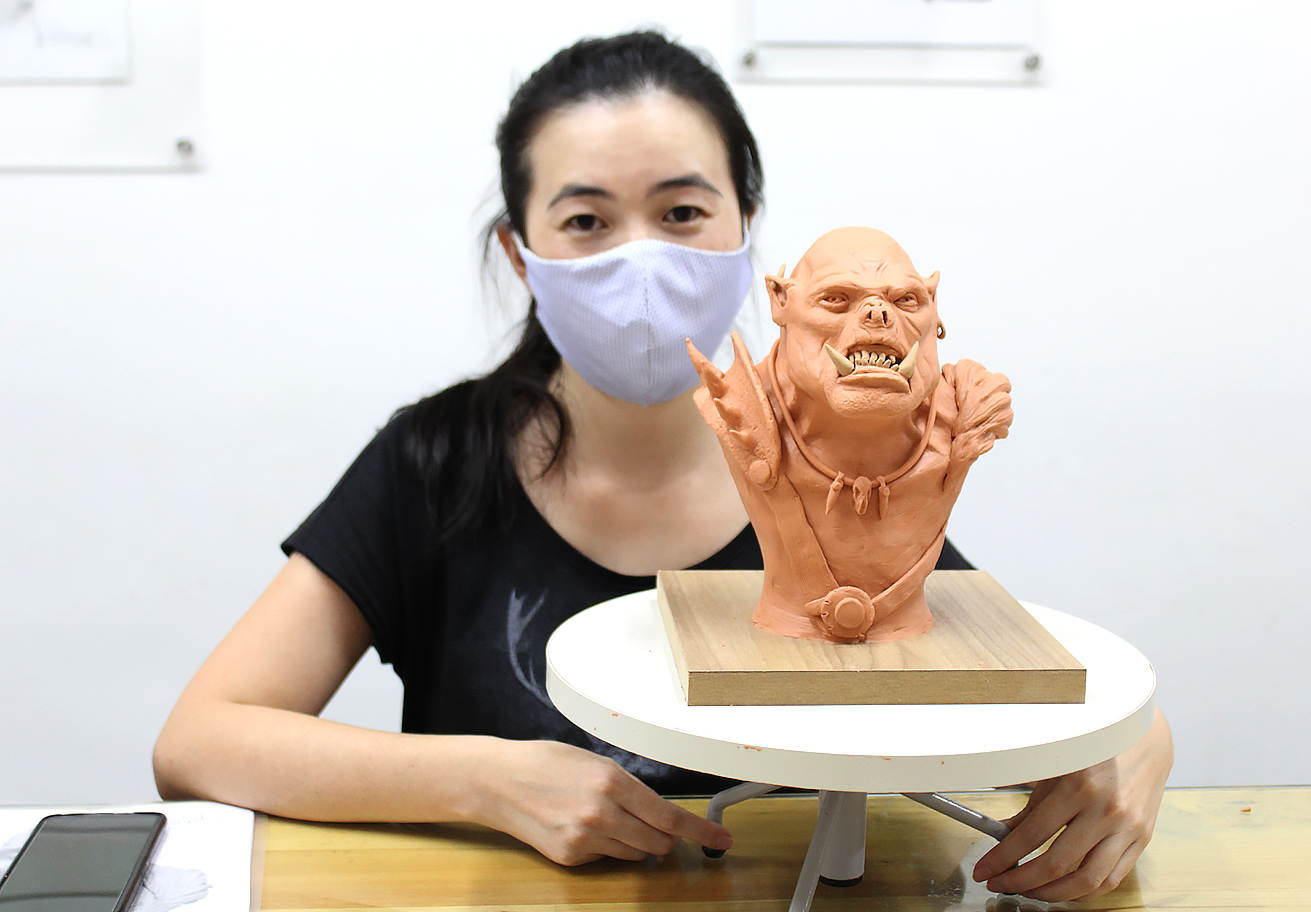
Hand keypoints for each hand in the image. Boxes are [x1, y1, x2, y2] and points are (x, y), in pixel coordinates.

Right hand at [475, 740, 732, 865]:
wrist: (499, 781)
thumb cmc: (546, 763)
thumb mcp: (595, 762)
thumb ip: (629, 788)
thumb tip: (659, 812)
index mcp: (612, 782)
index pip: (670, 818)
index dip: (700, 832)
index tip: (721, 839)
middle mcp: (602, 814)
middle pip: (657, 843)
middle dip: (663, 837)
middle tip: (651, 823)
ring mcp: (585, 840)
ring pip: (634, 854)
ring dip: (633, 841)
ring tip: (607, 818)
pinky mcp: (570, 857)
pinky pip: (606, 858)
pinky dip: (605, 846)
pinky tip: (583, 826)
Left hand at [972, 707, 1172, 901]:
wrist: (1145, 744)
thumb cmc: (1098, 755)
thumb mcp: (1057, 772)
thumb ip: (1031, 808)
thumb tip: (1002, 835)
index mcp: (1077, 787)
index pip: (1032, 834)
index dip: (1003, 858)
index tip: (986, 870)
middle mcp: (1104, 810)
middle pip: (1056, 863)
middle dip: (1021, 881)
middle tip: (1000, 884)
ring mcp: (1126, 829)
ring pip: (1086, 881)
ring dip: (1052, 894)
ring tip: (1029, 892)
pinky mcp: (1141, 842)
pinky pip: (1111, 879)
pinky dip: (1084, 892)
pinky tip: (1064, 890)